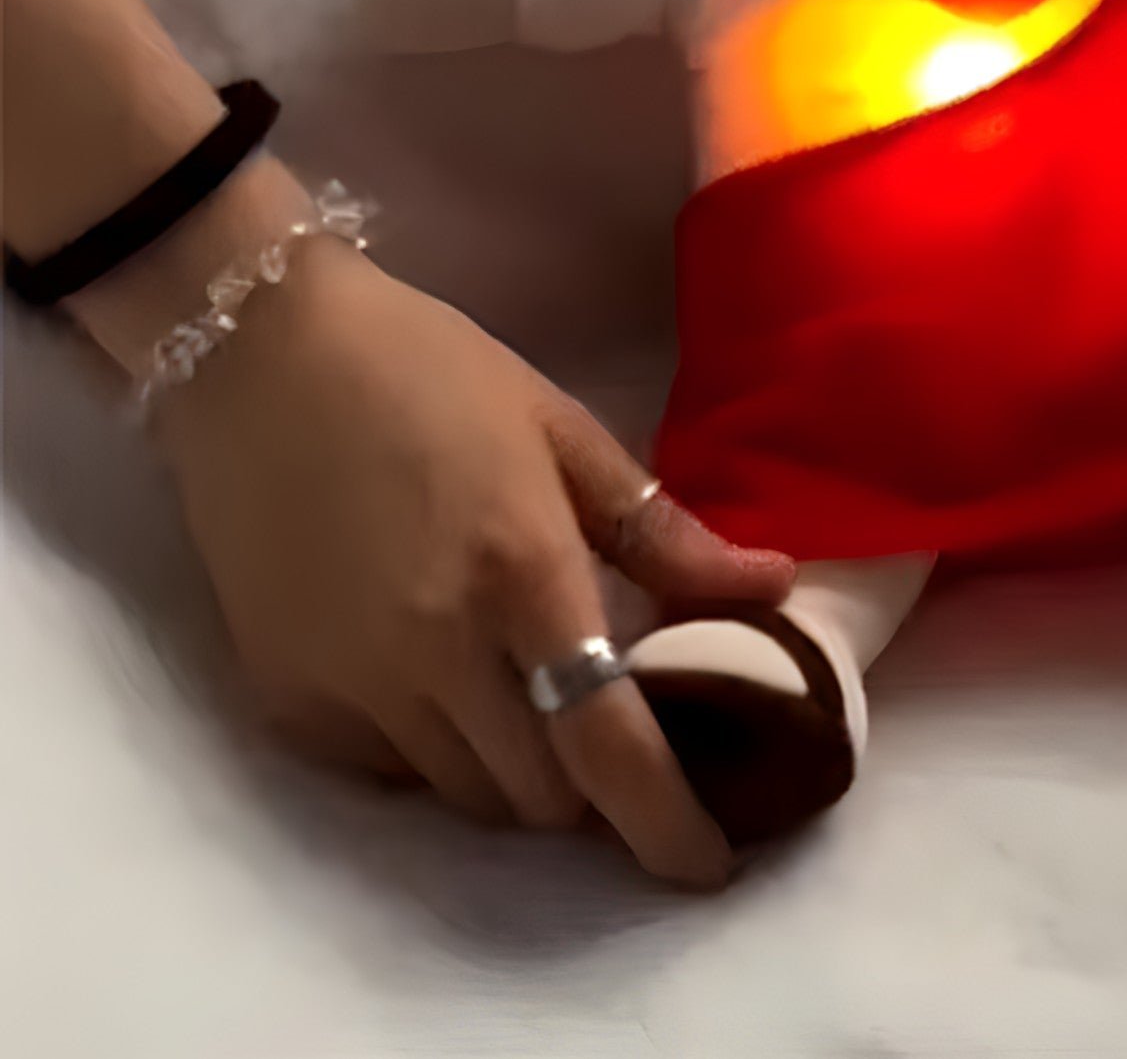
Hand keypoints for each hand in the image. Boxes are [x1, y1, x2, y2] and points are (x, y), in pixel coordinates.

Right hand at [142, 230, 792, 885]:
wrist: (259, 353)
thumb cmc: (430, 372)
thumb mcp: (560, 429)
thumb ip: (661, 531)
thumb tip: (773, 588)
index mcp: (521, 573)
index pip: (607, 743)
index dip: (666, 821)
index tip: (708, 867)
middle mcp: (436, 649)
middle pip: (540, 795)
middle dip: (595, 787)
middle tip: (618, 733)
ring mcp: (352, 682)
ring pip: (464, 796)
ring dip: (518, 773)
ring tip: (533, 700)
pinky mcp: (287, 697)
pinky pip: (386, 772)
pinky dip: (434, 752)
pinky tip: (443, 680)